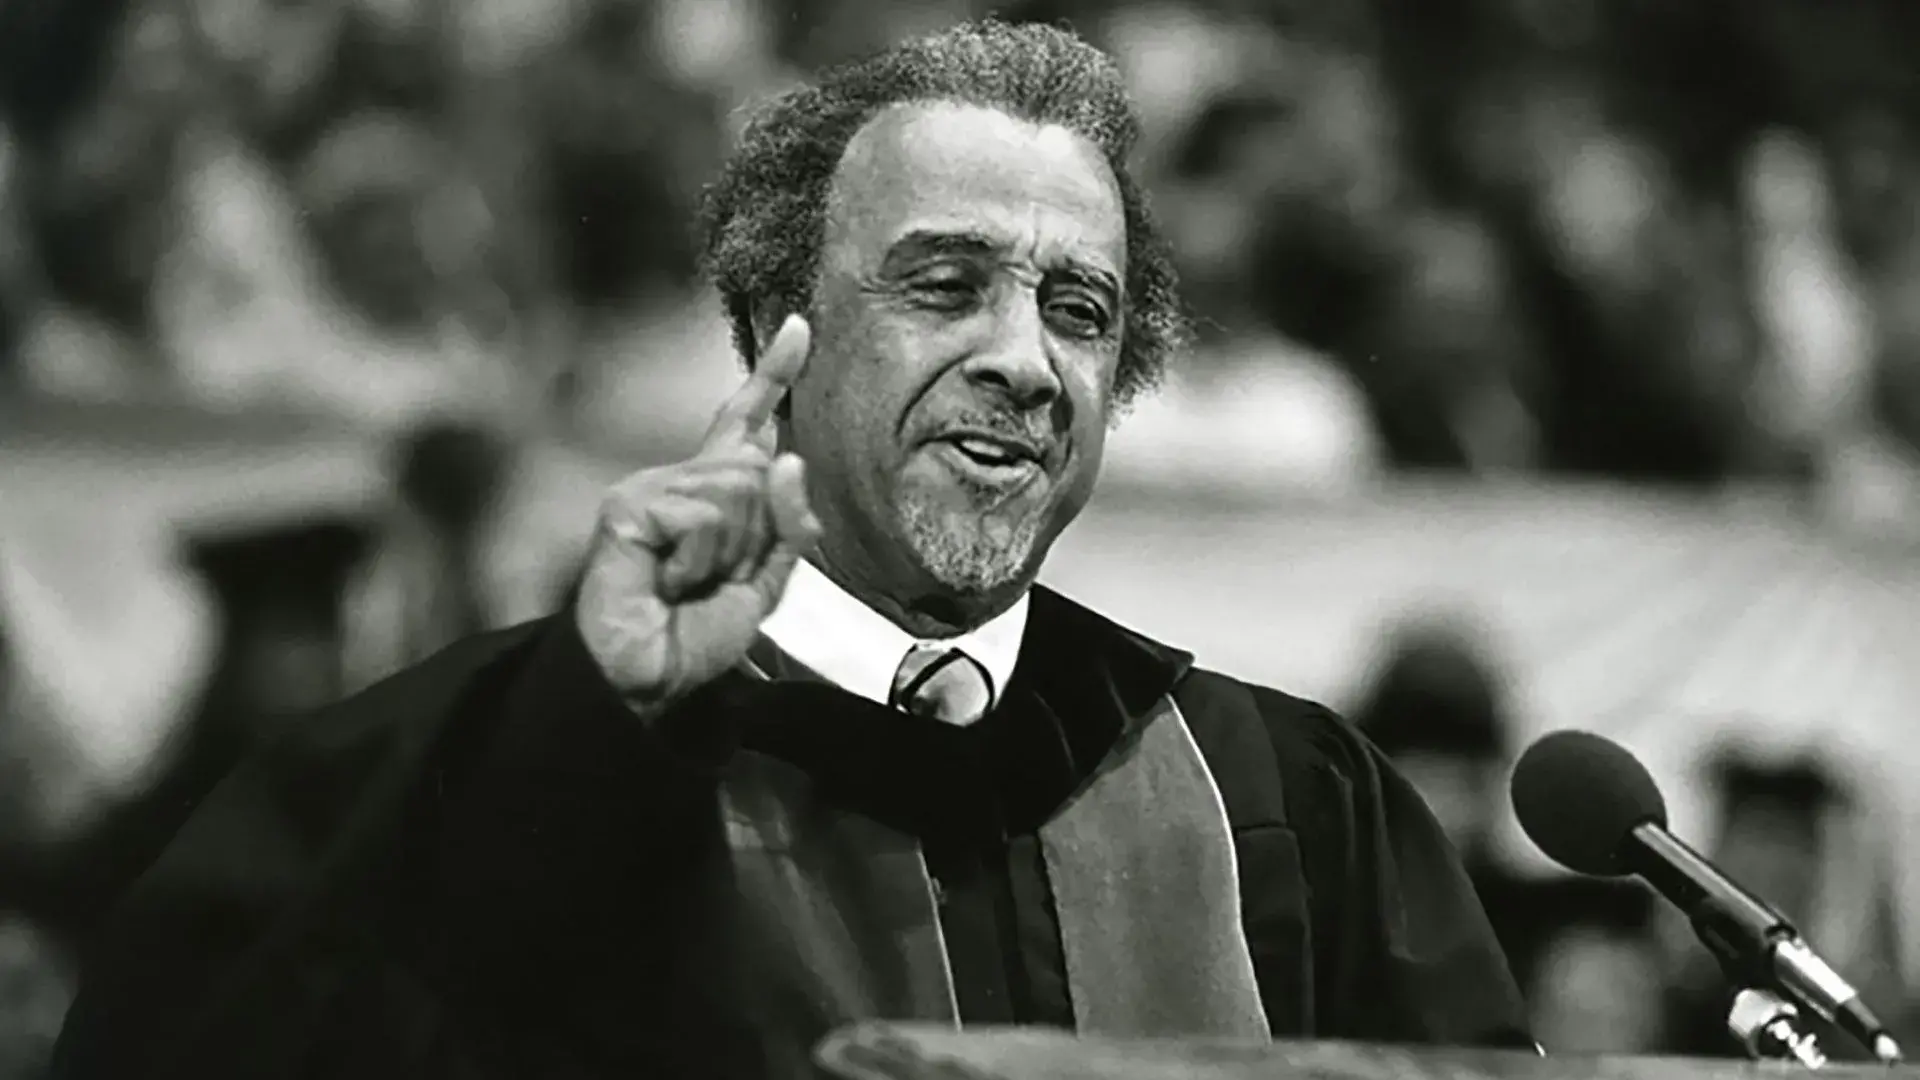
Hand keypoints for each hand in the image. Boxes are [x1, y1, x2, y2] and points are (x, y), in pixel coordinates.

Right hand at [575, 315, 820, 708]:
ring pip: (738, 489)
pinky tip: (667, 581)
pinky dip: (700, 560)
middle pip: (760, 469)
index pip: (747, 424)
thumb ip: (788, 526)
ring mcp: (651, 488)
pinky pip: (704, 515)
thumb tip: (790, 456)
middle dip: (757, 536)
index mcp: (715, 494)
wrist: (647, 679)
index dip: (773, 375)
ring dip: (729, 552)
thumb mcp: (764, 583)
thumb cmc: (693, 636)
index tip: (797, 327)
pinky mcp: (629, 504)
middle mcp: (681, 480)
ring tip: (688, 583)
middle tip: (715, 581)